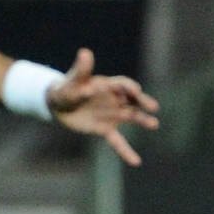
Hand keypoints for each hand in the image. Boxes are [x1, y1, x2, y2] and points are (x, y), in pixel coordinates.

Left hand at [45, 48, 161, 166]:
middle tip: (153, 107)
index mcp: (108, 86)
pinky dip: (126, 151)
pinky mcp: (105, 129)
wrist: (59, 106)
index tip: (135, 91)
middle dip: (143, 102)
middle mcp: (114, 99)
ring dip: (142, 120)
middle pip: (133, 100)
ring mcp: (112, 115)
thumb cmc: (66, 89)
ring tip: (154, 124)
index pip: (123, 85)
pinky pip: (117, 141)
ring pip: (131, 117)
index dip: (129, 88)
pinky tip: (136, 162)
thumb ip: (81, 70)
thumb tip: (85, 52)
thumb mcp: (72, 81)